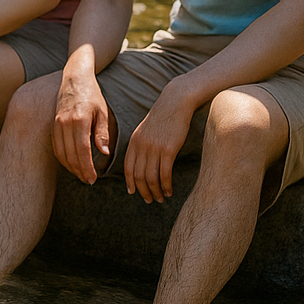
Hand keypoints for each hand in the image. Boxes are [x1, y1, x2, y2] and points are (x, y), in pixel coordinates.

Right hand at [53, 68, 111, 183]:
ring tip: (81, 175)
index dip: (87, 167)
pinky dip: (62, 158)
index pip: (82, 150)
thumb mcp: (103, 112)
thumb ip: (102, 133)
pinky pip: (56, 146)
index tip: (93, 178)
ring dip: (70, 167)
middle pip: (71, 155)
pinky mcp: (53, 124)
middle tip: (89, 181)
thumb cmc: (92, 95)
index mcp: (80, 120)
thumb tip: (104, 153)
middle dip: (79, 171)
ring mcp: (57, 124)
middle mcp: (65, 123)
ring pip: (61, 153)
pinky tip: (71, 164)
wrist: (74, 79)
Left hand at [123, 82, 195, 203]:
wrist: (175, 103)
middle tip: (150, 200)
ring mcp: (154, 148)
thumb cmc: (162, 118)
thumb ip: (141, 145)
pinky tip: (169, 191)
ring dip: (155, 191)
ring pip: (151, 177)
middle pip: (138, 176)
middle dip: (143, 191)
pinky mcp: (168, 149)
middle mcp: (141, 146)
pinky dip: (166, 185)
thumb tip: (141, 162)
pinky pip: (164, 173)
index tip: (133, 192)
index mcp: (134, 142)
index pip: (128, 168)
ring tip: (161, 198)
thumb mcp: (145, 130)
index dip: (130, 182)